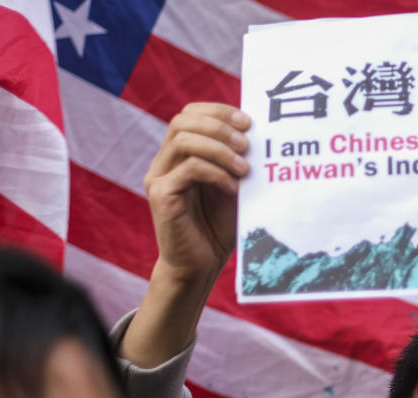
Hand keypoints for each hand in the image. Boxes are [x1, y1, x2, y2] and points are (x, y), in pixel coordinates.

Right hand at [143, 102, 250, 284]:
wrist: (200, 266)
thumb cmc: (219, 227)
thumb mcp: (233, 187)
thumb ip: (238, 161)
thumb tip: (260, 134)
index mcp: (180, 155)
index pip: (190, 114)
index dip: (217, 111)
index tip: (248, 122)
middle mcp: (164, 162)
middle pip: (182, 121)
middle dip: (219, 126)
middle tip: (247, 143)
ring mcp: (158, 177)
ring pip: (183, 141)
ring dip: (219, 149)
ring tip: (245, 167)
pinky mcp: (160, 195)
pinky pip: (188, 169)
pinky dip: (215, 173)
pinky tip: (233, 188)